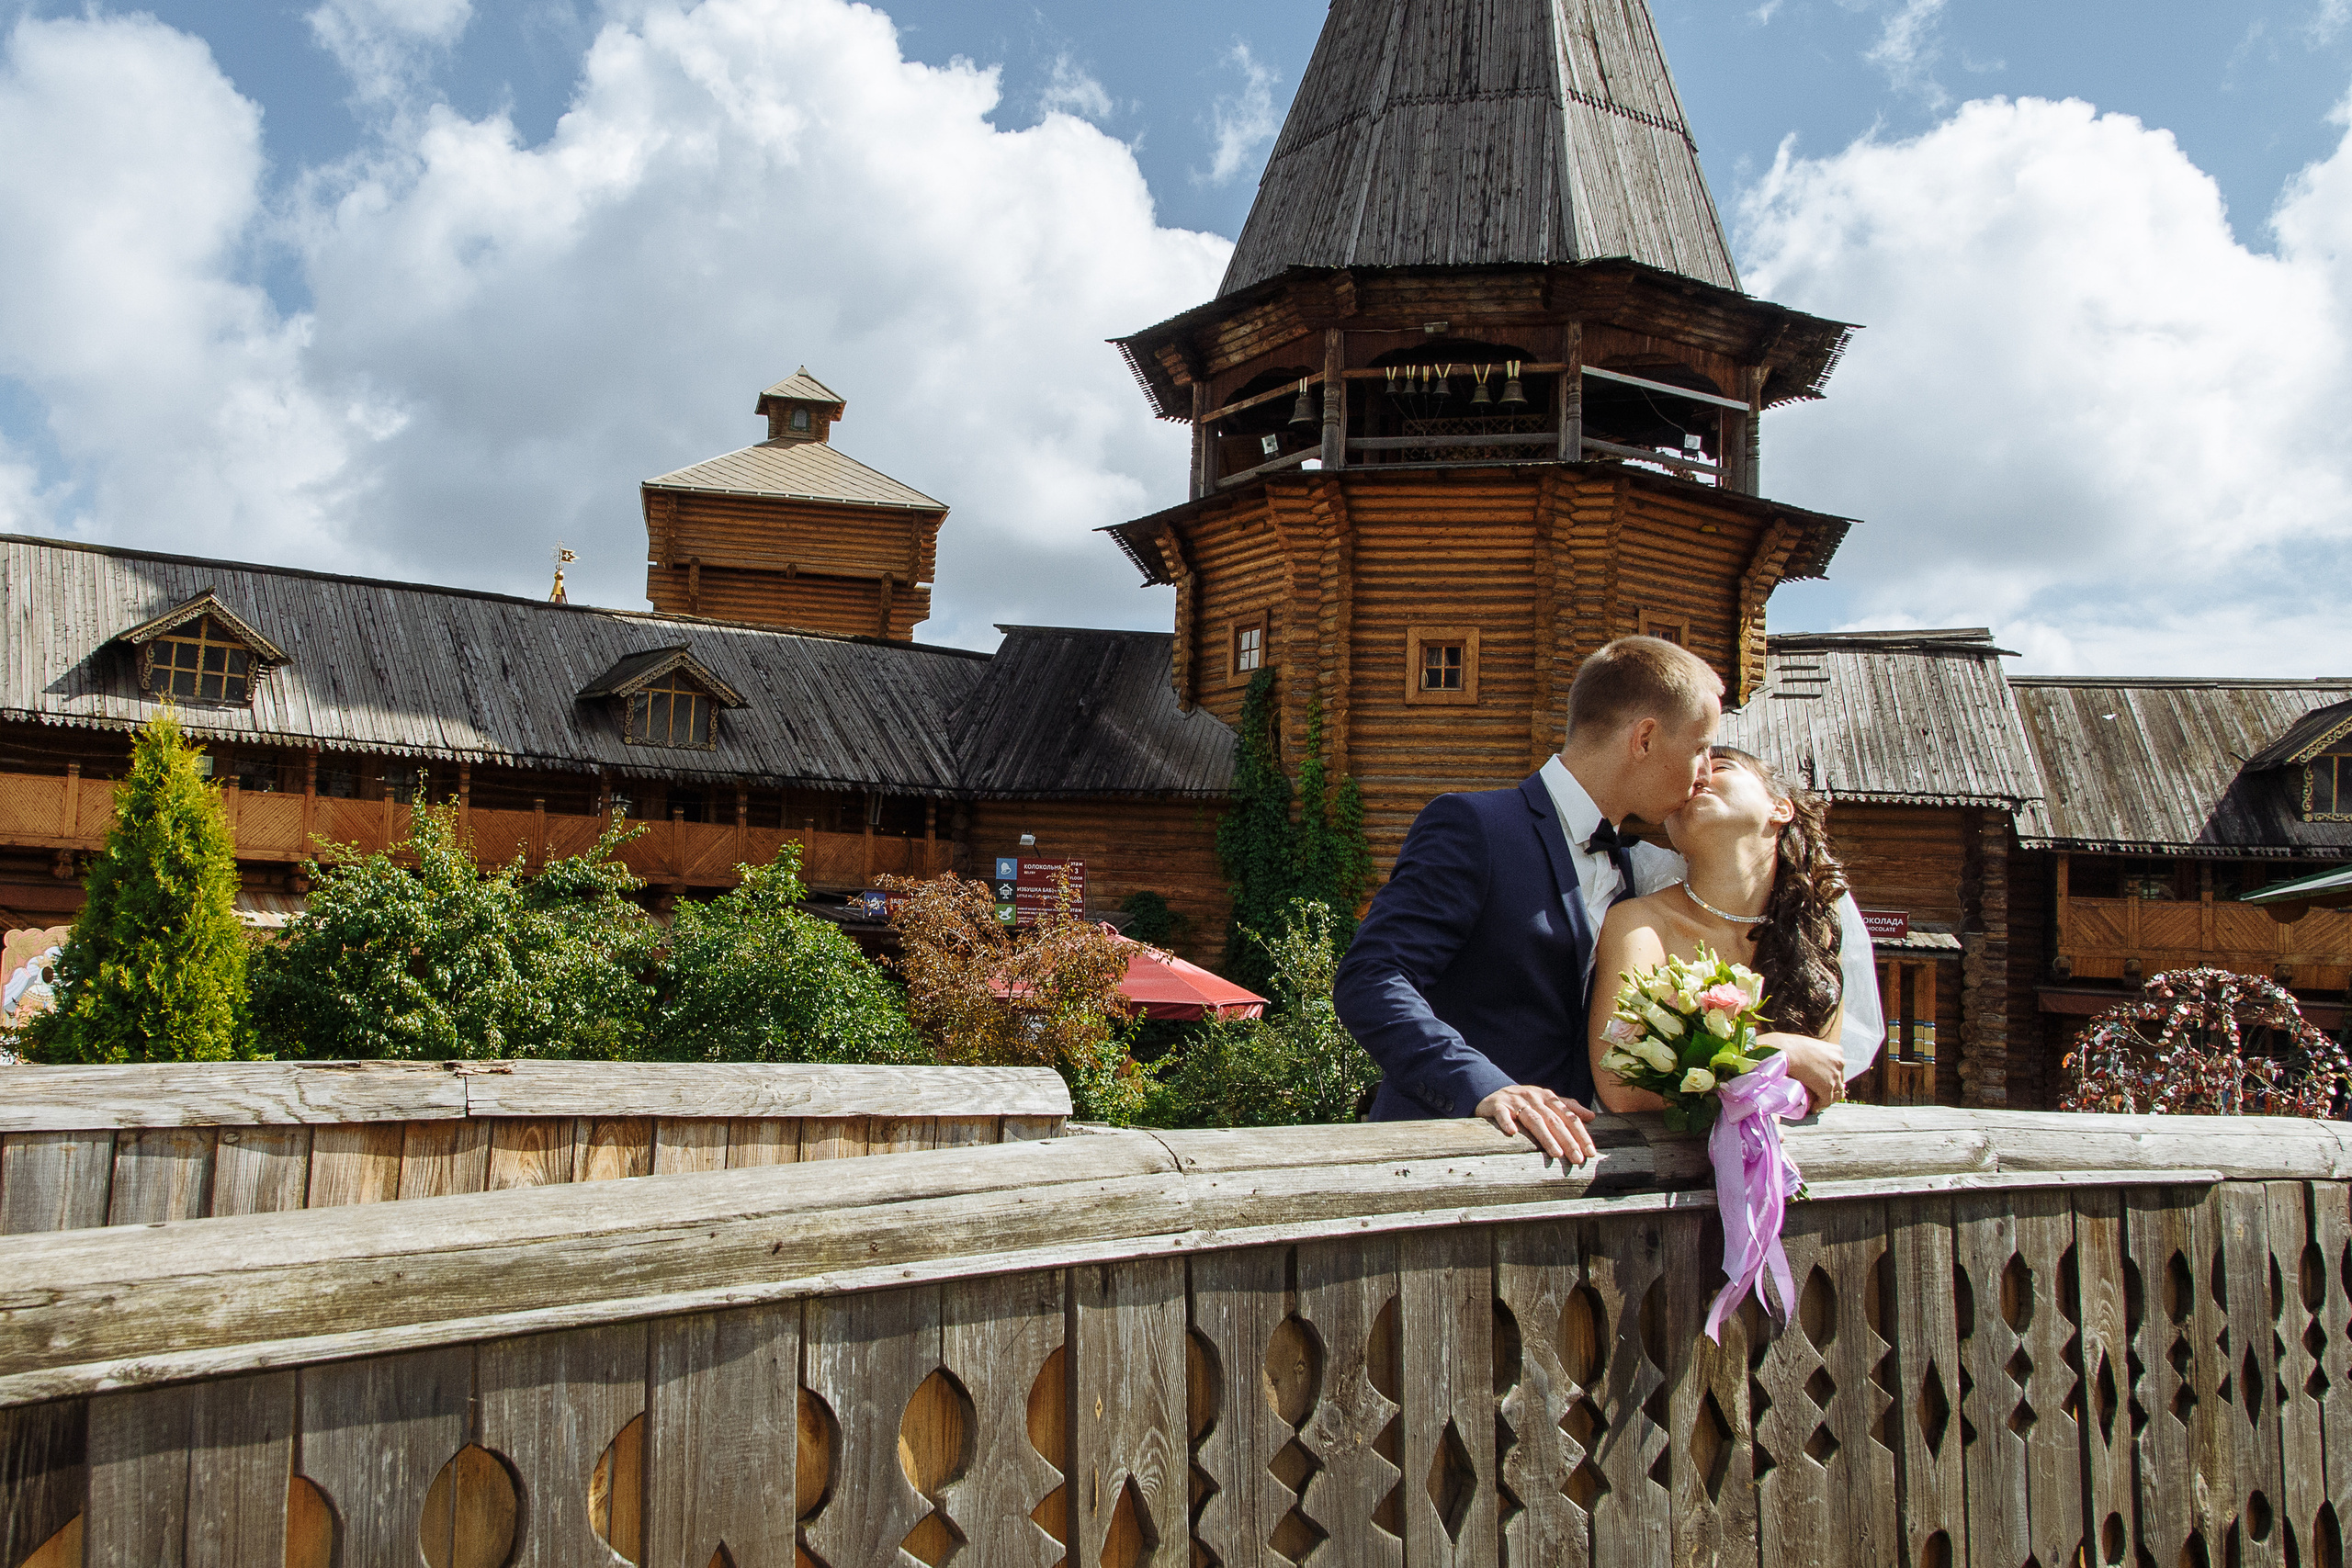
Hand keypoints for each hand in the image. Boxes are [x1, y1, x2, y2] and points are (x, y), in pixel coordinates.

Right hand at [1475, 1084, 1598, 1165]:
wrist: (1493, 1092)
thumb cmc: (1525, 1102)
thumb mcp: (1547, 1101)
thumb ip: (1568, 1108)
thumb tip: (1591, 1116)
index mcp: (1548, 1097)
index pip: (1568, 1117)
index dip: (1580, 1134)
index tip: (1590, 1152)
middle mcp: (1533, 1097)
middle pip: (1554, 1120)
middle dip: (1567, 1140)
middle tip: (1577, 1159)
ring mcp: (1515, 1101)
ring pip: (1533, 1119)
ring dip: (1545, 1137)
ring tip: (1556, 1154)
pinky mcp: (1497, 1105)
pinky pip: (1502, 1114)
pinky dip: (1506, 1122)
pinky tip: (1512, 1133)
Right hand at [1760, 1032, 1845, 1113]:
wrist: (1784, 1050)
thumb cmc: (1788, 1046)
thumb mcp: (1807, 1046)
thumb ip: (1813, 1055)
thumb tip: (1806, 1062)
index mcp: (1836, 1051)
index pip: (1838, 1068)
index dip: (1830, 1076)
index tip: (1822, 1082)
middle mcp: (1839, 1062)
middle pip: (1839, 1080)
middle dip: (1830, 1087)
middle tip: (1819, 1093)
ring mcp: (1834, 1074)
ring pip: (1836, 1092)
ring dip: (1826, 1098)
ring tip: (1817, 1102)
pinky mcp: (1827, 1086)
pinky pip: (1826, 1100)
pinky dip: (1820, 1105)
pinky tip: (1813, 1108)